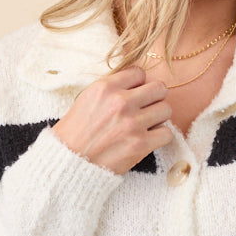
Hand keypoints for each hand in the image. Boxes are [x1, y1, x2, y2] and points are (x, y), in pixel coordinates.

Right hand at [52, 66, 172, 173]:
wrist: (69, 163)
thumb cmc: (75, 133)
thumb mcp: (87, 99)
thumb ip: (112, 89)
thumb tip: (136, 83)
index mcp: (105, 87)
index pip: (139, 72)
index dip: (139, 84)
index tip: (134, 95)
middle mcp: (120, 102)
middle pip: (159, 88)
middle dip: (155, 98)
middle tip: (146, 108)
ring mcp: (132, 123)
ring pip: (166, 109)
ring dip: (159, 117)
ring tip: (147, 125)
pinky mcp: (140, 144)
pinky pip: (167, 133)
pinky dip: (160, 137)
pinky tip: (148, 139)